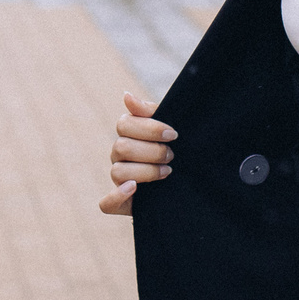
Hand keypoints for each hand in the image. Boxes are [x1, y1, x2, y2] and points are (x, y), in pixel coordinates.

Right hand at [100, 92, 173, 214]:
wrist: (192, 180)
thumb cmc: (177, 148)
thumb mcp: (168, 126)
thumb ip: (148, 111)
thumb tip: (126, 95)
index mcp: (128, 134)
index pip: (124, 124)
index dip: (149, 129)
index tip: (173, 134)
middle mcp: (119, 156)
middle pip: (121, 147)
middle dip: (152, 151)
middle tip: (172, 155)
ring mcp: (119, 179)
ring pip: (117, 172)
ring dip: (146, 172)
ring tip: (167, 171)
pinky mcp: (122, 203)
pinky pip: (106, 204)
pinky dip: (117, 196)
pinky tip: (134, 188)